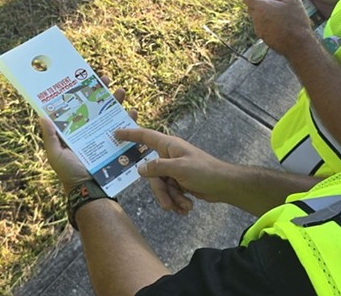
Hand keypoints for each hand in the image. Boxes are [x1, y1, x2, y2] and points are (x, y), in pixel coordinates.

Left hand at [40, 76, 136, 193]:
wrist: (91, 191)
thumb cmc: (70, 174)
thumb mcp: (56, 155)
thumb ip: (50, 137)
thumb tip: (42, 116)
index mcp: (74, 131)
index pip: (77, 106)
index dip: (81, 92)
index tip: (84, 77)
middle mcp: (89, 131)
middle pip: (95, 105)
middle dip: (100, 90)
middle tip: (105, 78)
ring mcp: (104, 136)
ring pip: (110, 113)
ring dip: (116, 100)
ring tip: (120, 91)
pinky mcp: (117, 144)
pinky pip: (126, 129)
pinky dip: (130, 119)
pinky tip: (131, 112)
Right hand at [114, 127, 230, 214]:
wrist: (224, 185)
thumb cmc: (204, 171)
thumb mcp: (178, 169)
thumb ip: (157, 168)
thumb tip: (140, 169)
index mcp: (169, 146)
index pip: (145, 137)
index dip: (130, 134)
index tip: (116, 133)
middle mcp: (169, 156)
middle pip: (152, 174)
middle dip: (161, 192)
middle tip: (168, 205)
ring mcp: (174, 169)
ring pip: (162, 186)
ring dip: (172, 198)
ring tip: (184, 207)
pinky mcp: (180, 181)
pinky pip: (170, 192)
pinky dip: (177, 201)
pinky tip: (186, 207)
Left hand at [243, 0, 313, 57]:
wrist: (298, 44)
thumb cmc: (295, 20)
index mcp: (261, 7)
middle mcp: (256, 18)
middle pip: (252, 9)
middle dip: (261, 7)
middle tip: (275, 8)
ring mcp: (259, 30)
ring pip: (258, 19)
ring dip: (266, 17)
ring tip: (281, 19)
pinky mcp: (263, 38)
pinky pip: (263, 29)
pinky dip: (269, 27)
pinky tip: (281, 28)